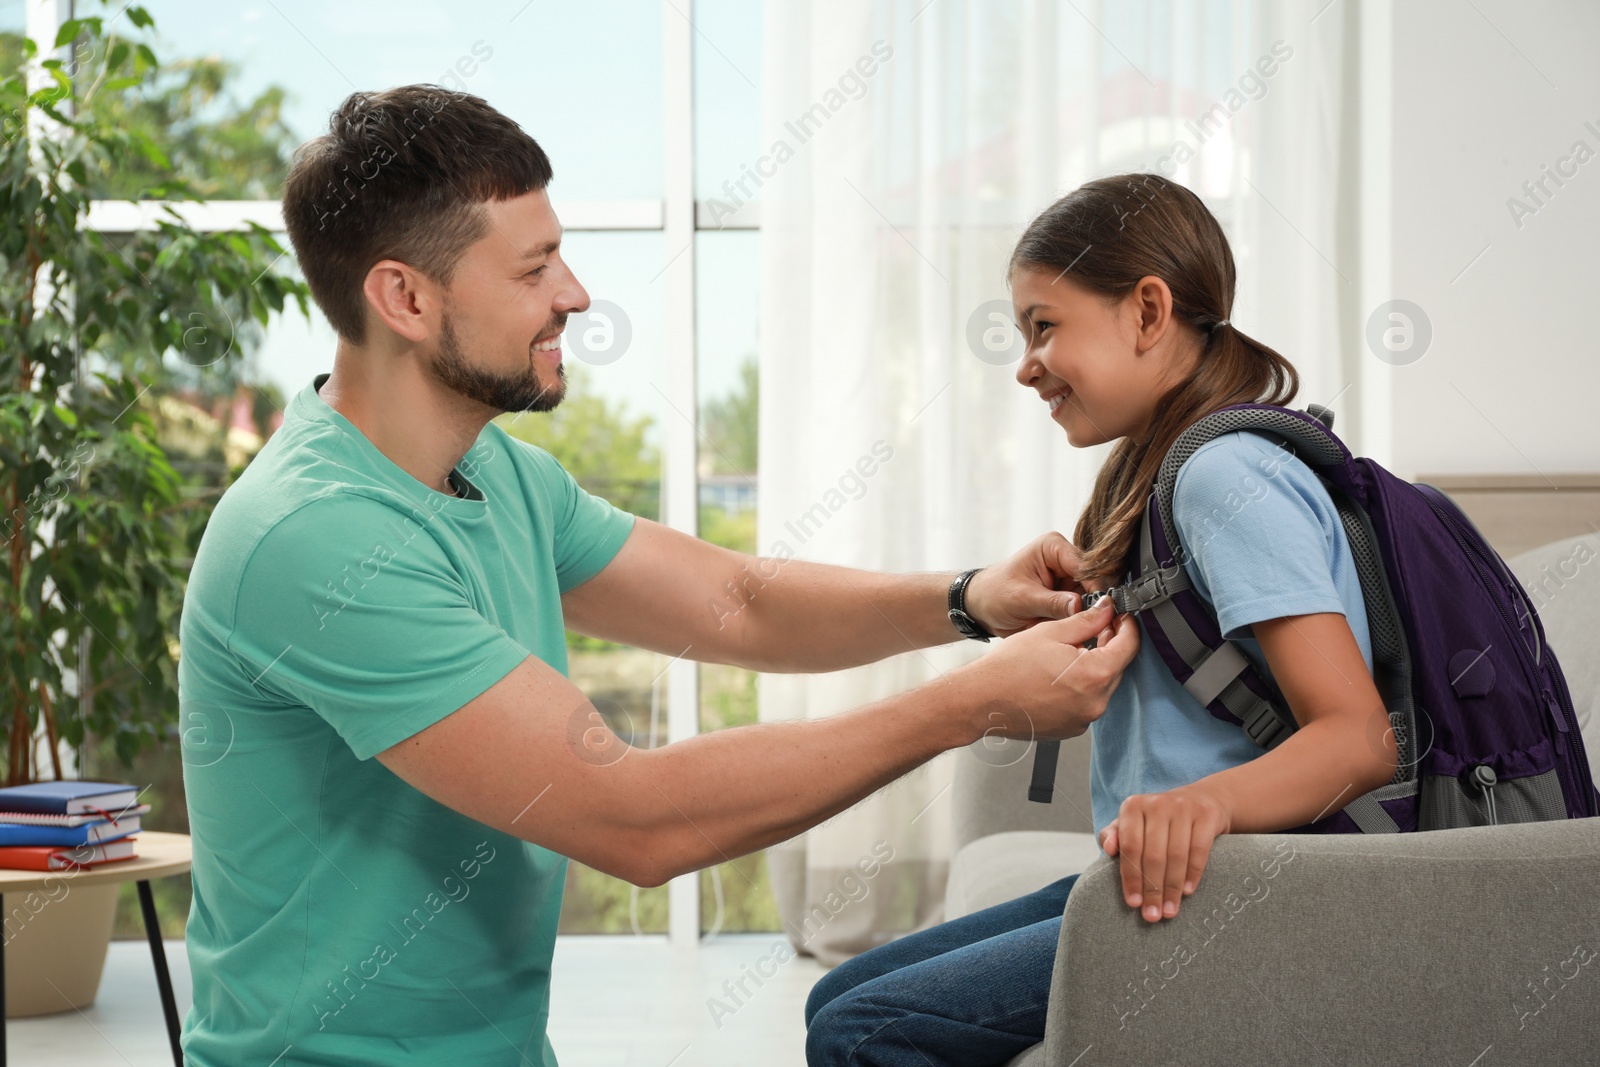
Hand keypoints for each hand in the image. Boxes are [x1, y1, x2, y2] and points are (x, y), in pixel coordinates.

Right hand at [951, 597, 1138, 743]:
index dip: (1127, 626)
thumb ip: (1086, 620)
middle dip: (1109, 645)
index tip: (1121, 616)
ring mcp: (1084, 719)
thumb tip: (1106, 609)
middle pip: (1116, 667)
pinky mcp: (1071, 728)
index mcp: (1095, 675)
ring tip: (1069, 652)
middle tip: (1094, 627)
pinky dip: (1080, 688)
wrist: (981, 701)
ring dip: (1093, 667)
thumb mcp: (1051, 632)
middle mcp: (1096, 702)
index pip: (1129, 646)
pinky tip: (1058, 676)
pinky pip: (1086, 703)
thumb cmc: (1009, 668)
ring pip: (1101, 686)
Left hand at [964, 532, 1091, 637]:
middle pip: (1093, 582)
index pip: (1085, 566)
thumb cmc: (994, 594)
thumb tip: (1080, 606)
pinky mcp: (1067, 596)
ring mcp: (1067, 579)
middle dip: (1094, 605)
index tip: (1101, 610)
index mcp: (1053, 547)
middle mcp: (1064, 559)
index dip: (1095, 588)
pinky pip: (1082, 610)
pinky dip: (1079, 621)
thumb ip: (1052, 603)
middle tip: (1096, 625)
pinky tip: (1076, 631)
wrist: (980, 607)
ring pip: (1091, 599)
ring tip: (1082, 631)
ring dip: (1086, 616)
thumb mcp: (1021, 599)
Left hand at [1098, 785, 1230, 922]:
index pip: (1130, 847)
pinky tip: (1187, 892)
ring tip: (1169, 911)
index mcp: (1133, 806)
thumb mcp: (1133, 823)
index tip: (1133, 904)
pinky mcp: (1206, 816)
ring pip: (1176, 855)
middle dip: (1152, 890)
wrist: (1200, 800)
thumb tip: (1108, 849)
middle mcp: (1157, 804)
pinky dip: (1193, 874)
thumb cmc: (1157, 821)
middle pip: (1153, 855)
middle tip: (1152, 915)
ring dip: (1172, 888)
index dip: (1131, 877)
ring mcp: (1183, 808)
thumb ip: (1114, 836)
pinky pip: (1199, 850)